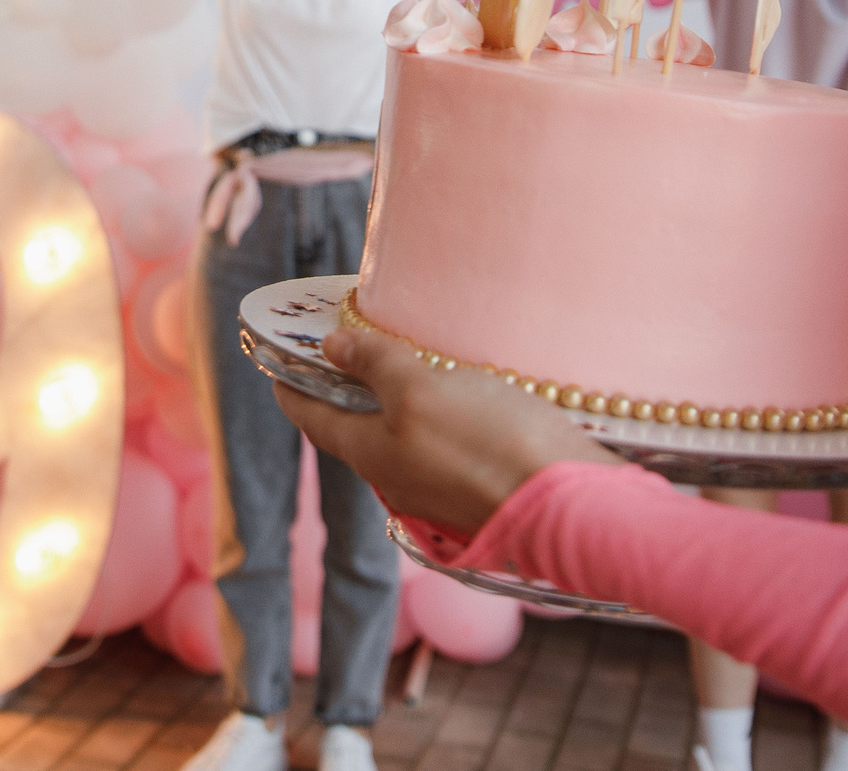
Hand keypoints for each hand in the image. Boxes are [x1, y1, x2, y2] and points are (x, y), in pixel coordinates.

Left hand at [271, 324, 618, 533]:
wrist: (570, 506)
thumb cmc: (488, 444)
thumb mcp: (421, 391)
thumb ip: (376, 366)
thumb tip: (333, 348)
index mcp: (368, 454)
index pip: (311, 417)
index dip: (291, 385)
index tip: (276, 360)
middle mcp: (396, 476)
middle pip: (355, 426)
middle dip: (344, 387)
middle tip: (342, 342)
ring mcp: (439, 485)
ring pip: (400, 434)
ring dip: (392, 397)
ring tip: (400, 354)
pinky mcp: (480, 484)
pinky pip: (441, 441)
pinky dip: (434, 409)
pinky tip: (458, 386)